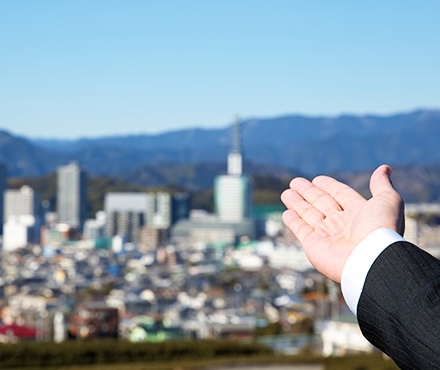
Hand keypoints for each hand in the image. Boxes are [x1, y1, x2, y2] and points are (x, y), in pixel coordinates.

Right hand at [281, 165, 403, 282]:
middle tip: (294, 182)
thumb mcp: (387, 200)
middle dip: (307, 192)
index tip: (317, 179)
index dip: (329, 186)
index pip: (340, 195)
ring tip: (286, 193)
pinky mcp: (313, 246)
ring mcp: (327, 236)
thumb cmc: (381, 229)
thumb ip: (381, 184)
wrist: (371, 260)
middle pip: (321, 203)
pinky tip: (286, 213)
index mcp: (358, 213)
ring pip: (308, 215)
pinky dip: (293, 222)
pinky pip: (300, 230)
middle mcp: (342, 224)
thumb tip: (384, 168)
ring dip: (296, 203)